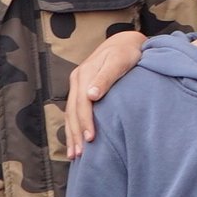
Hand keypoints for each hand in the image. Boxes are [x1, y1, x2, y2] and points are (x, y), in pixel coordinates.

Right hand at [63, 30, 148, 158]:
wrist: (125, 42)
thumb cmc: (126, 52)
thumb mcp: (119, 61)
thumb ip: (106, 77)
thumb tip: (91, 95)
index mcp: (84, 74)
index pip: (82, 103)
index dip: (85, 122)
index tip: (90, 139)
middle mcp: (77, 80)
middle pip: (72, 111)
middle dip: (75, 134)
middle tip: (80, 155)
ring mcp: (77, 85)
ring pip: (70, 113)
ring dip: (71, 134)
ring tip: (74, 155)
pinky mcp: (81, 90)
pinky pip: (73, 111)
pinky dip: (73, 127)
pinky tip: (75, 141)